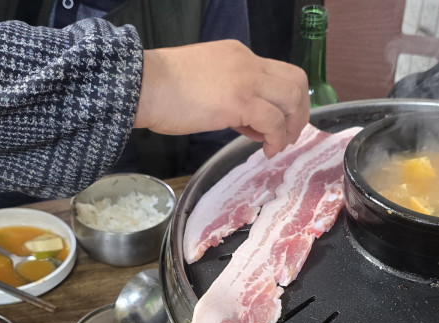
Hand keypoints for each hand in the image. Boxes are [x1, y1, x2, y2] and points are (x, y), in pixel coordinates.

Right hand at [134, 40, 309, 156]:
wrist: (141, 84)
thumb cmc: (162, 89)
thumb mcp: (204, 84)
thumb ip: (230, 97)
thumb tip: (246, 121)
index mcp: (239, 56)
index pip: (277, 74)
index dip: (282, 102)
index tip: (269, 125)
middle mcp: (248, 62)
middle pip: (296, 81)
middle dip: (298, 112)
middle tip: (286, 136)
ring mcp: (246, 79)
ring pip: (292, 97)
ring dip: (291, 126)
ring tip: (276, 145)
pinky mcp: (240, 100)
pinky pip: (273, 120)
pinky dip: (276, 138)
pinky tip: (265, 150)